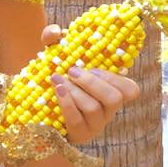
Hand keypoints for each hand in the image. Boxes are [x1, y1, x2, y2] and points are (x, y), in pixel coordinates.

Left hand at [42, 24, 139, 144]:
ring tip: (58, 80)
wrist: (37, 108)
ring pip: (94, 109)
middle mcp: (107, 111)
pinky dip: (67, 104)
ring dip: (76, 92)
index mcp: (111, 92)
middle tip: (72, 71)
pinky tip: (58, 91)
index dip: (116, 78)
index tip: (94, 67)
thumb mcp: (56, 56)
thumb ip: (54, 38)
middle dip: (93, 82)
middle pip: (114, 98)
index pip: (131, 90)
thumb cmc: (55, 78)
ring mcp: (94, 125)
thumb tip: (56, 31)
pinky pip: (77, 121)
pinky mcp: (78, 134)